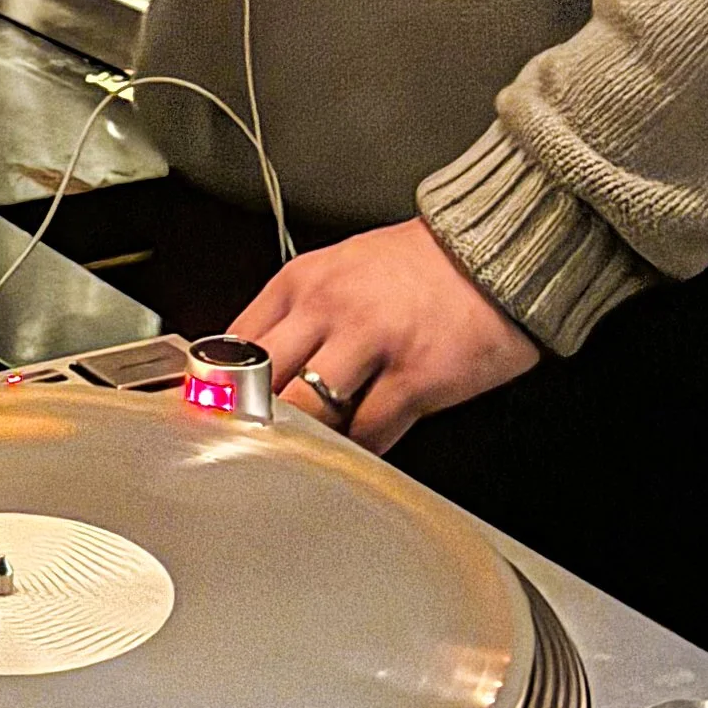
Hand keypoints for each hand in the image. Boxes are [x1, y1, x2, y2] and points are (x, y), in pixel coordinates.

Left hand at [233, 218, 539, 452]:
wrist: (495, 252)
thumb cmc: (418, 267)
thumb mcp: (339, 272)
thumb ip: (295, 317)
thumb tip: (251, 371)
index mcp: (302, 281)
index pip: (236, 346)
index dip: (218, 391)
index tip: (212, 420)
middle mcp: (330, 307)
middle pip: (262, 382)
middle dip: (251, 421)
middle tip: (249, 449)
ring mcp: (373, 341)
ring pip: (308, 412)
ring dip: (303, 441)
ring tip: (305, 455)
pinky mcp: (415, 376)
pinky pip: (368, 434)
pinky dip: (358, 452)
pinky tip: (360, 450)